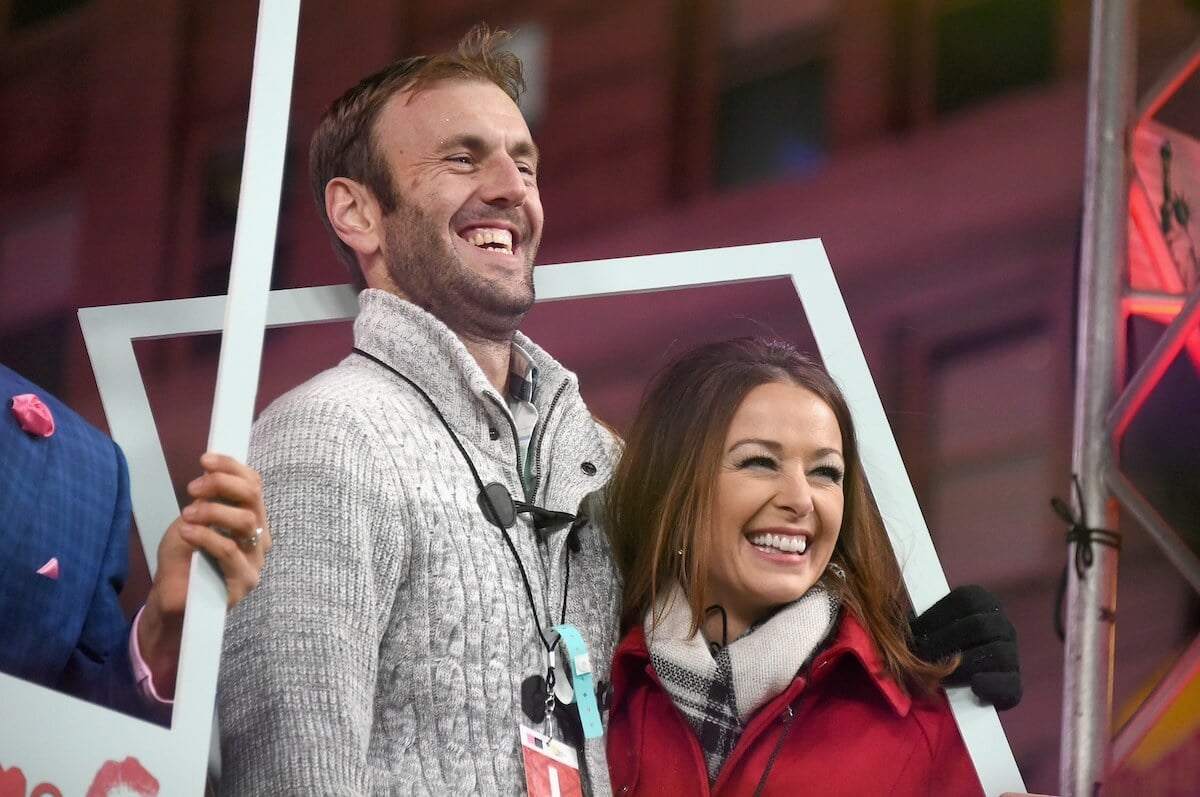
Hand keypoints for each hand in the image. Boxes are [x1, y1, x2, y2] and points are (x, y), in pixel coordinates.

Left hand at [137, 452, 270, 696]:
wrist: (171, 598)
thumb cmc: (184, 559)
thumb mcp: (193, 519)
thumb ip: (207, 500)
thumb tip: (210, 473)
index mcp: (251, 518)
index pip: (253, 484)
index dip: (232, 467)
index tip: (206, 459)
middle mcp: (259, 537)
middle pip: (253, 497)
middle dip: (222, 484)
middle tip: (193, 487)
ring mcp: (254, 560)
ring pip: (246, 522)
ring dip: (213, 511)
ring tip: (187, 514)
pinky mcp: (243, 582)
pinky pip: (229, 551)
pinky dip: (206, 536)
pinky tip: (187, 532)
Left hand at [910, 585, 1021, 709]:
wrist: (948, 684)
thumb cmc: (931, 648)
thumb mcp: (921, 628)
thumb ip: (913, 621)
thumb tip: (893, 615)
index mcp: (983, 603)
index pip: (967, 600)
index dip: (938, 616)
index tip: (914, 631)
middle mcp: (1002, 625)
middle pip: (981, 626)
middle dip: (946, 642)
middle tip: (921, 657)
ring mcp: (1012, 655)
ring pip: (999, 653)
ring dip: (964, 666)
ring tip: (940, 676)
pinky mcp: (1014, 686)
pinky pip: (1012, 684)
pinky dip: (994, 685)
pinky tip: (975, 686)